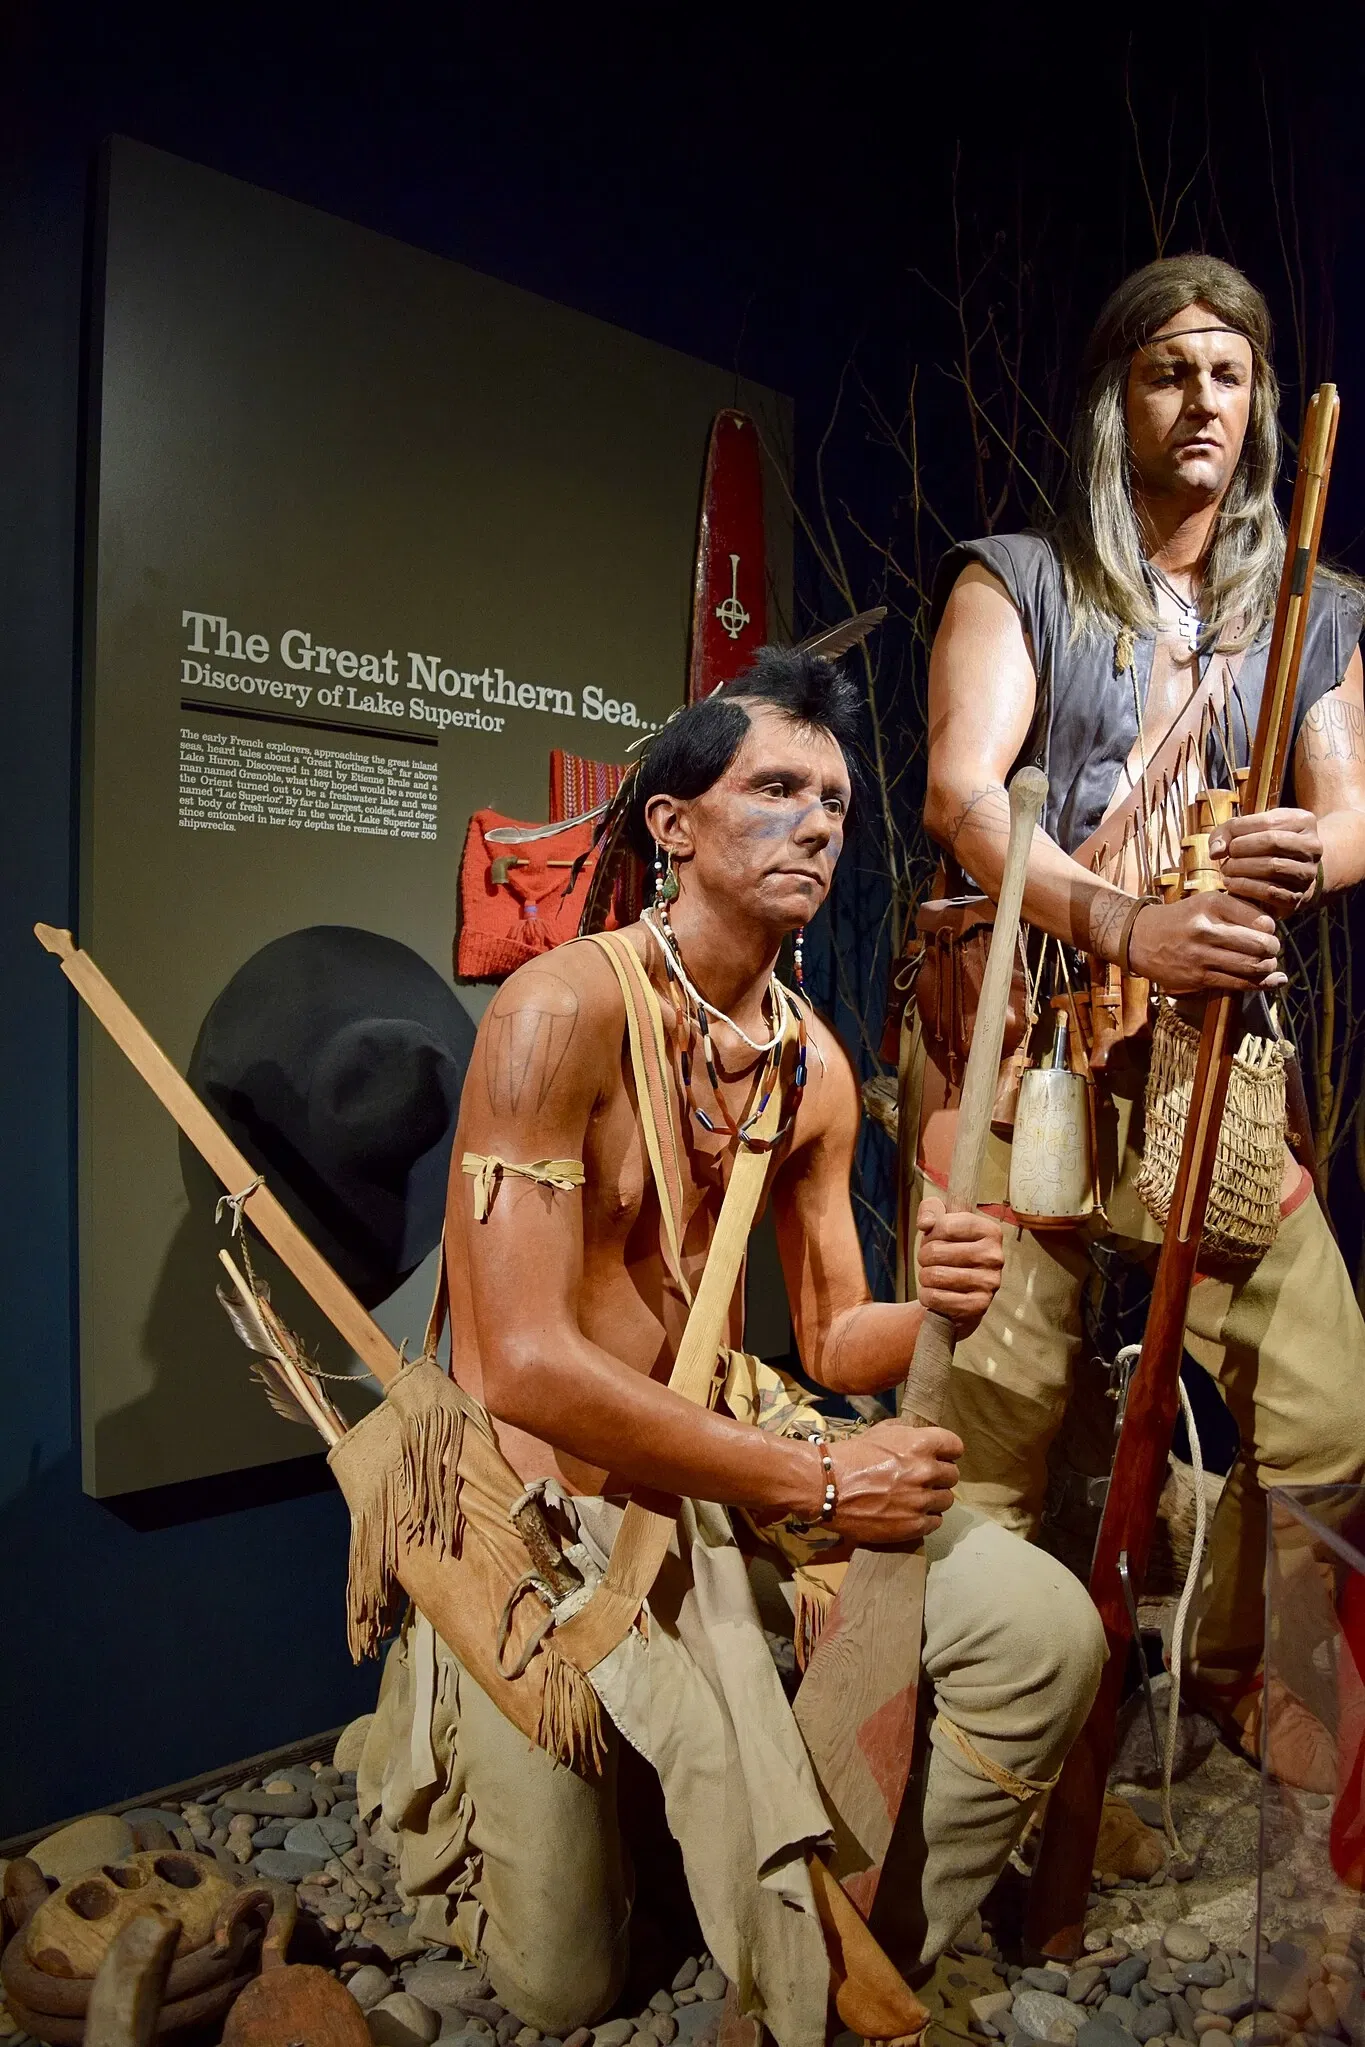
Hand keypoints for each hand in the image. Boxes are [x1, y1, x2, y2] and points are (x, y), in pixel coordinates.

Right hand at [826, 1419, 962, 1544]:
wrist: (826, 1486)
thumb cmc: (851, 1455)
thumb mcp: (880, 1431)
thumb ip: (906, 1432)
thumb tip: (920, 1434)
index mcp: (921, 1444)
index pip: (955, 1446)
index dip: (947, 1451)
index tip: (940, 1456)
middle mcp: (926, 1471)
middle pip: (952, 1475)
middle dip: (939, 1475)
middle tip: (923, 1478)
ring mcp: (921, 1501)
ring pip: (946, 1500)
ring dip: (934, 1498)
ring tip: (916, 1498)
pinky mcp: (913, 1526)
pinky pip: (935, 1522)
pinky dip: (926, 1518)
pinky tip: (911, 1513)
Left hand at [915, 1198, 1003, 1334]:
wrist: (959, 1292)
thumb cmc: (949, 1251)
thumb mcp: (941, 1221)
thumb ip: (930, 1209)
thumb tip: (926, 1223)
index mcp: (990, 1231)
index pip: (944, 1225)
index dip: (930, 1233)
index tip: (935, 1239)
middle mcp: (994, 1256)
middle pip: (936, 1251)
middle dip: (924, 1257)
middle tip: (930, 1261)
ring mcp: (990, 1283)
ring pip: (934, 1275)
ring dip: (924, 1277)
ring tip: (932, 1277)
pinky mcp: (979, 1306)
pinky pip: (937, 1298)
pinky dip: (927, 1296)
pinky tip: (935, 1293)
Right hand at [1126, 891, 1284, 993]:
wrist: (1139, 939)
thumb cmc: (1180, 919)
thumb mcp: (1205, 902)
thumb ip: (1237, 910)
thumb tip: (1273, 928)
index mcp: (1212, 904)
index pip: (1261, 919)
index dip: (1272, 929)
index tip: (1268, 932)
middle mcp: (1206, 928)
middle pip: (1260, 944)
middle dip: (1273, 949)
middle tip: (1272, 949)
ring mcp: (1201, 955)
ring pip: (1252, 966)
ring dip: (1268, 967)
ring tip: (1267, 964)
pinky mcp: (1198, 977)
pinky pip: (1238, 983)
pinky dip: (1260, 984)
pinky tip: (1270, 980)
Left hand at [1209, 808, 1321, 917]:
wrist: (1292, 876)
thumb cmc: (1266, 847)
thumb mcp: (1252, 830)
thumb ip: (1229, 832)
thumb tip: (1216, 851)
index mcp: (1303, 821)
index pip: (1267, 821)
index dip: (1238, 830)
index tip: (1223, 842)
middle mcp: (1312, 846)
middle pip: (1272, 842)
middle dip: (1241, 849)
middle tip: (1225, 857)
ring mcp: (1308, 872)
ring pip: (1272, 867)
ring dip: (1241, 869)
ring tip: (1226, 870)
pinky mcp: (1299, 895)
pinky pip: (1270, 891)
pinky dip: (1245, 888)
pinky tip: (1231, 884)